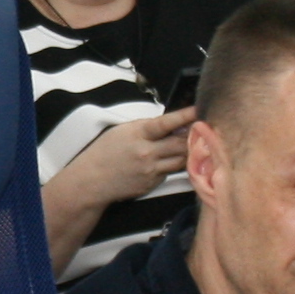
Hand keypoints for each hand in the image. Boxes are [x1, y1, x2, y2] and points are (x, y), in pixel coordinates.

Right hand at [61, 106, 193, 211]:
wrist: (92, 180)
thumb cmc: (104, 153)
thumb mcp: (121, 131)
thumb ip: (146, 127)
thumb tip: (169, 124)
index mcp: (138, 134)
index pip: (167, 123)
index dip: (185, 116)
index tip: (199, 109)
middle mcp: (146, 152)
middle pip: (181, 143)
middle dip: (193, 135)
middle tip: (202, 129)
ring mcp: (151, 170)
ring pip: (181, 159)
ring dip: (187, 151)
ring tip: (189, 144)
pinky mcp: (153, 183)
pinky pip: (171, 172)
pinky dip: (173, 165)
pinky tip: (166, 161)